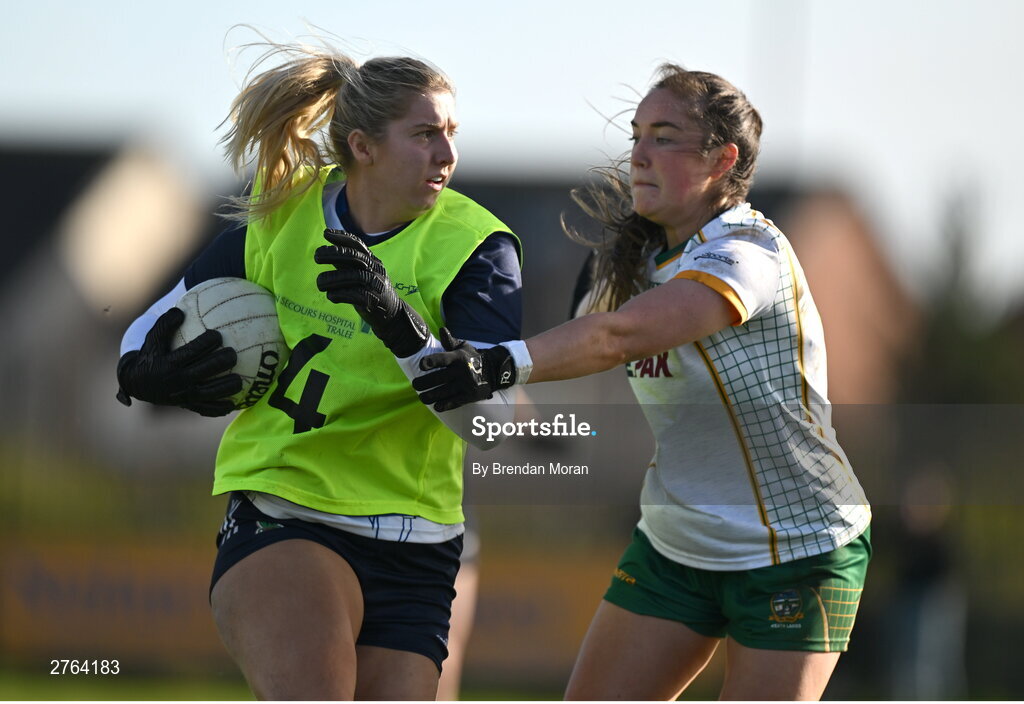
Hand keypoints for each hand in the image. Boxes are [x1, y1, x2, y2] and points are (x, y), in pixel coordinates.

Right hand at [116, 307, 241, 416]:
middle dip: (220, 363)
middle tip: (233, 354)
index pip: (191, 352)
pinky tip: (233, 404)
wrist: (138, 383)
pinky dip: (219, 409)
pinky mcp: (188, 406)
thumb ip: (164, 324)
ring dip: (225, 388)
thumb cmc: (151, 355)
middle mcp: (177, 381)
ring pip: (208, 394)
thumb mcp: (152, 339)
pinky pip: (205, 410)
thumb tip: (180, 311)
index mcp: (169, 364)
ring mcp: (183, 396)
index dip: (205, 343)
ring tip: (240, 380)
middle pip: (203, 372)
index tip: (217, 335)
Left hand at [314, 228, 428, 357]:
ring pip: (354, 276)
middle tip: (316, 256)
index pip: (358, 245)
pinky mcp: (373, 302)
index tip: (326, 234)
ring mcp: (376, 286)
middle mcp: (376, 270)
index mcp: (373, 262)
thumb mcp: (362, 274)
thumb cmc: (371, 292)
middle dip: (334, 253)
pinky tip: (331, 296)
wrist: (391, 315)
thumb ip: (347, 264)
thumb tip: (326, 252)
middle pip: (355, 257)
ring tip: (320, 283)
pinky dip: (339, 294)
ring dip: (333, 278)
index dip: (342, 237)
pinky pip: (355, 295)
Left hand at [412, 328, 515, 411]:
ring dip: (429, 396)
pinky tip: (436, 406)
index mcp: (458, 357)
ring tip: (422, 397)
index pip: (442, 359)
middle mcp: (462, 370)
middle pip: (438, 378)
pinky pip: (455, 402)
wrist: (495, 370)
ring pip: (444, 392)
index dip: (431, 362)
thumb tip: (442, 330)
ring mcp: (466, 384)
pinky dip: (444, 405)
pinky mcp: (471, 395)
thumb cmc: (473, 357)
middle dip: (423, 383)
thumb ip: (450, 341)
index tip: (421, 366)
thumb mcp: (464, 347)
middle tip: (415, 385)